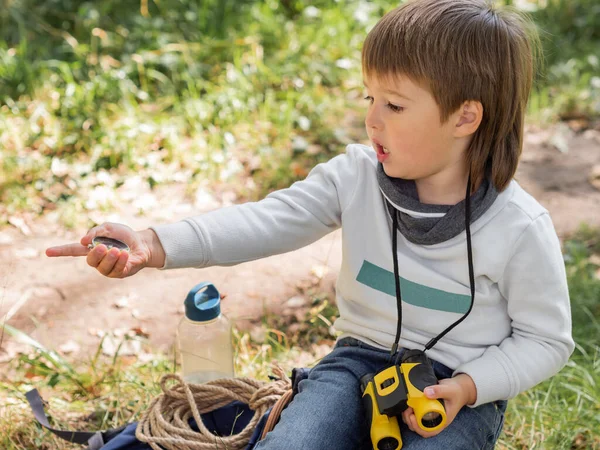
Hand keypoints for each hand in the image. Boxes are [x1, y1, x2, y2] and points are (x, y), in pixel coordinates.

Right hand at [45, 222, 164, 277]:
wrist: (143, 243)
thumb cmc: (123, 235)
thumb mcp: (109, 228)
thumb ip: (96, 231)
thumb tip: (83, 241)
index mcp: (91, 248)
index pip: (73, 250)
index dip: (60, 251)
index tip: (47, 252)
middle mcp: (98, 260)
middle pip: (90, 261)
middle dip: (96, 255)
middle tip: (103, 247)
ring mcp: (109, 268)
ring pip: (103, 268)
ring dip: (111, 258)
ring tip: (118, 250)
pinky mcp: (121, 273)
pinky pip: (117, 270)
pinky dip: (122, 261)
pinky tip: (126, 254)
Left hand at [401, 373, 476, 437]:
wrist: (459, 388)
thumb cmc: (456, 392)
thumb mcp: (449, 390)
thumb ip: (438, 391)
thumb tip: (426, 392)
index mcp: (442, 420)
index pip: (429, 431)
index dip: (418, 427)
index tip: (412, 417)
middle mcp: (435, 420)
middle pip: (419, 428)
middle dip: (410, 420)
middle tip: (407, 409)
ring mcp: (430, 415)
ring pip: (416, 421)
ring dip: (408, 416)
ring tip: (407, 406)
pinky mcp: (426, 409)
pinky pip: (416, 413)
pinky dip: (410, 410)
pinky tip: (409, 403)